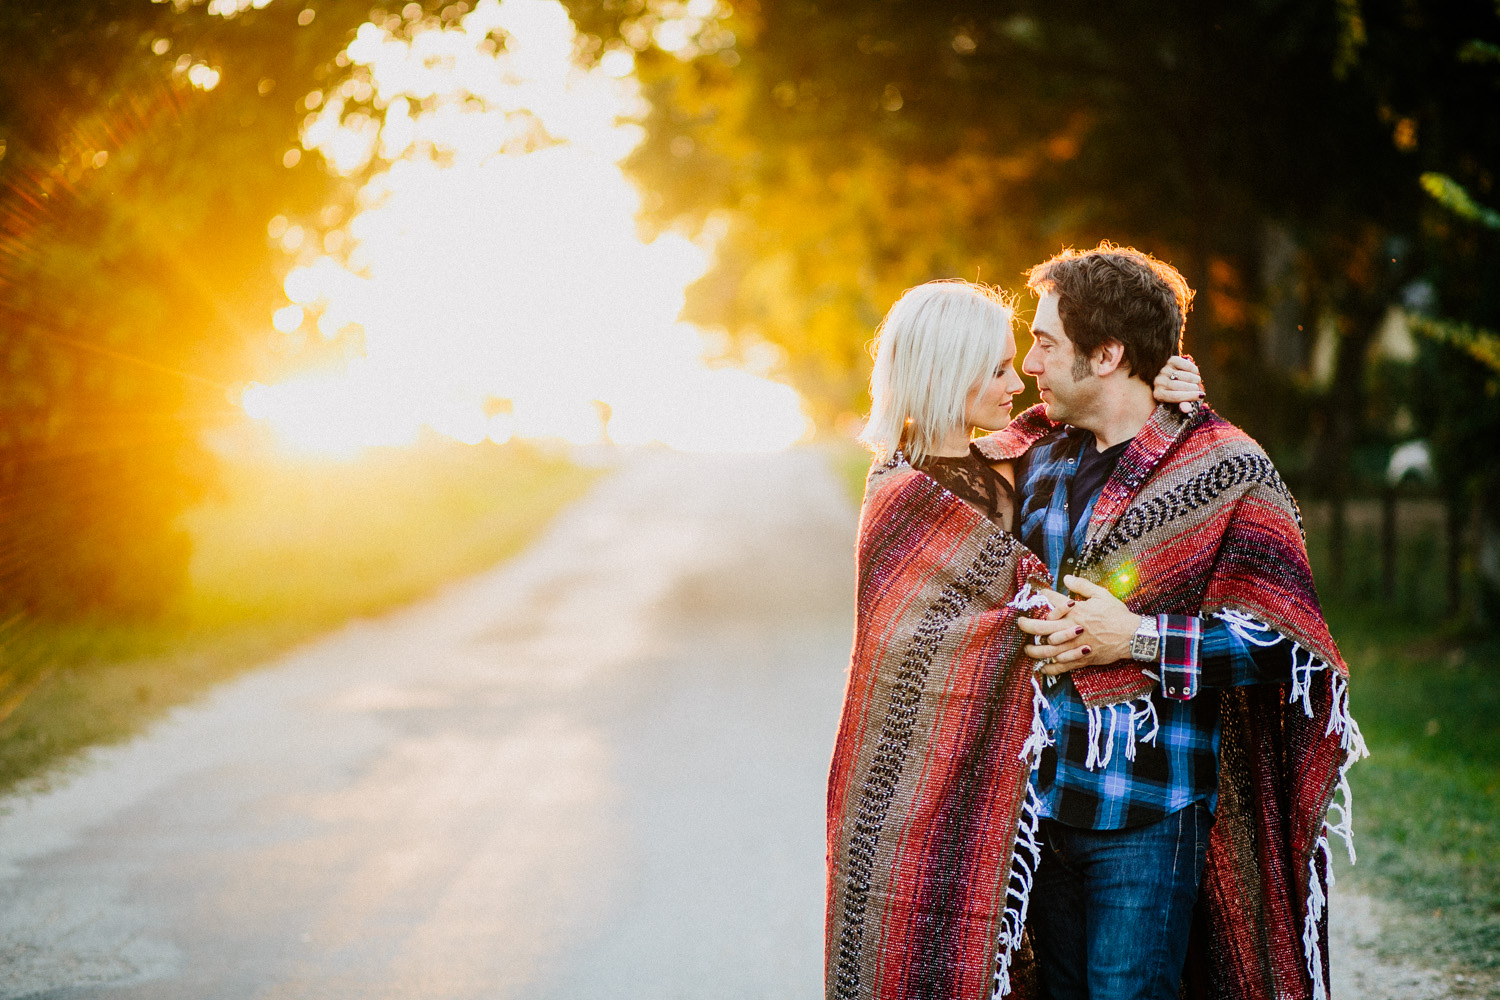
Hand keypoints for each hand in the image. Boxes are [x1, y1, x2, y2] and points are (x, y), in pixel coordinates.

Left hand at [1015, 575, 1143, 675]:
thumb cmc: (1116, 614)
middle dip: (1027, 626)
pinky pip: (1062, 666)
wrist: (1132, 636)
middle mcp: (1071, 628)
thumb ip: (1082, 586)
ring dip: (1034, 650)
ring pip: (1048, 650)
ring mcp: (1075, 645)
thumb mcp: (1101, 595)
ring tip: (1027, 649)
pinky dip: (1051, 667)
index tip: (1038, 595)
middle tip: (1019, 624)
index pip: (1052, 602)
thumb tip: (1066, 577)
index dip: (1042, 596)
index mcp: (1076, 611)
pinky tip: (1043, 667)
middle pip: (1042, 628)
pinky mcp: (1081, 659)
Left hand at [1153, 354, 1203, 413]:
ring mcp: (1163, 370)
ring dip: (1195, 379)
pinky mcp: (1170, 360)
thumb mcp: (1180, 401)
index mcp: (1158, 394)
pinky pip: (1186, 365)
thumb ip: (1183, 405)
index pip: (1175, 396)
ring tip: (1196, 381)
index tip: (1202, 396)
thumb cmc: (1178, 391)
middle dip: (1194, 388)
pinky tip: (1194, 373)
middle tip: (1198, 388)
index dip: (1190, 396)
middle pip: (1180, 386)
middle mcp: (1158, 382)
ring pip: (1184, 376)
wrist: (1172, 375)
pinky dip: (1193, 369)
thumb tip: (1187, 409)